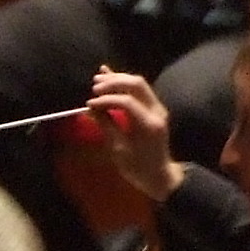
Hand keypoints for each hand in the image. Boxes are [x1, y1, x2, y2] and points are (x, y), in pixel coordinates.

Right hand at [88, 70, 176, 200]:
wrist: (160, 176)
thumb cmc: (138, 168)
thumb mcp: (119, 149)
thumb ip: (107, 125)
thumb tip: (92, 108)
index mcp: (148, 124)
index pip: (127, 101)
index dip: (106, 99)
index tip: (90, 104)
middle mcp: (156, 111)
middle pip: (136, 85)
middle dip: (114, 82)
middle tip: (95, 87)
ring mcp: (158, 108)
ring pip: (139, 84)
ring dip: (119, 79)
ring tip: (98, 79)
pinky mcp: (155, 108)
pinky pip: (140, 90)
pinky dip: (125, 83)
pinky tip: (110, 74)